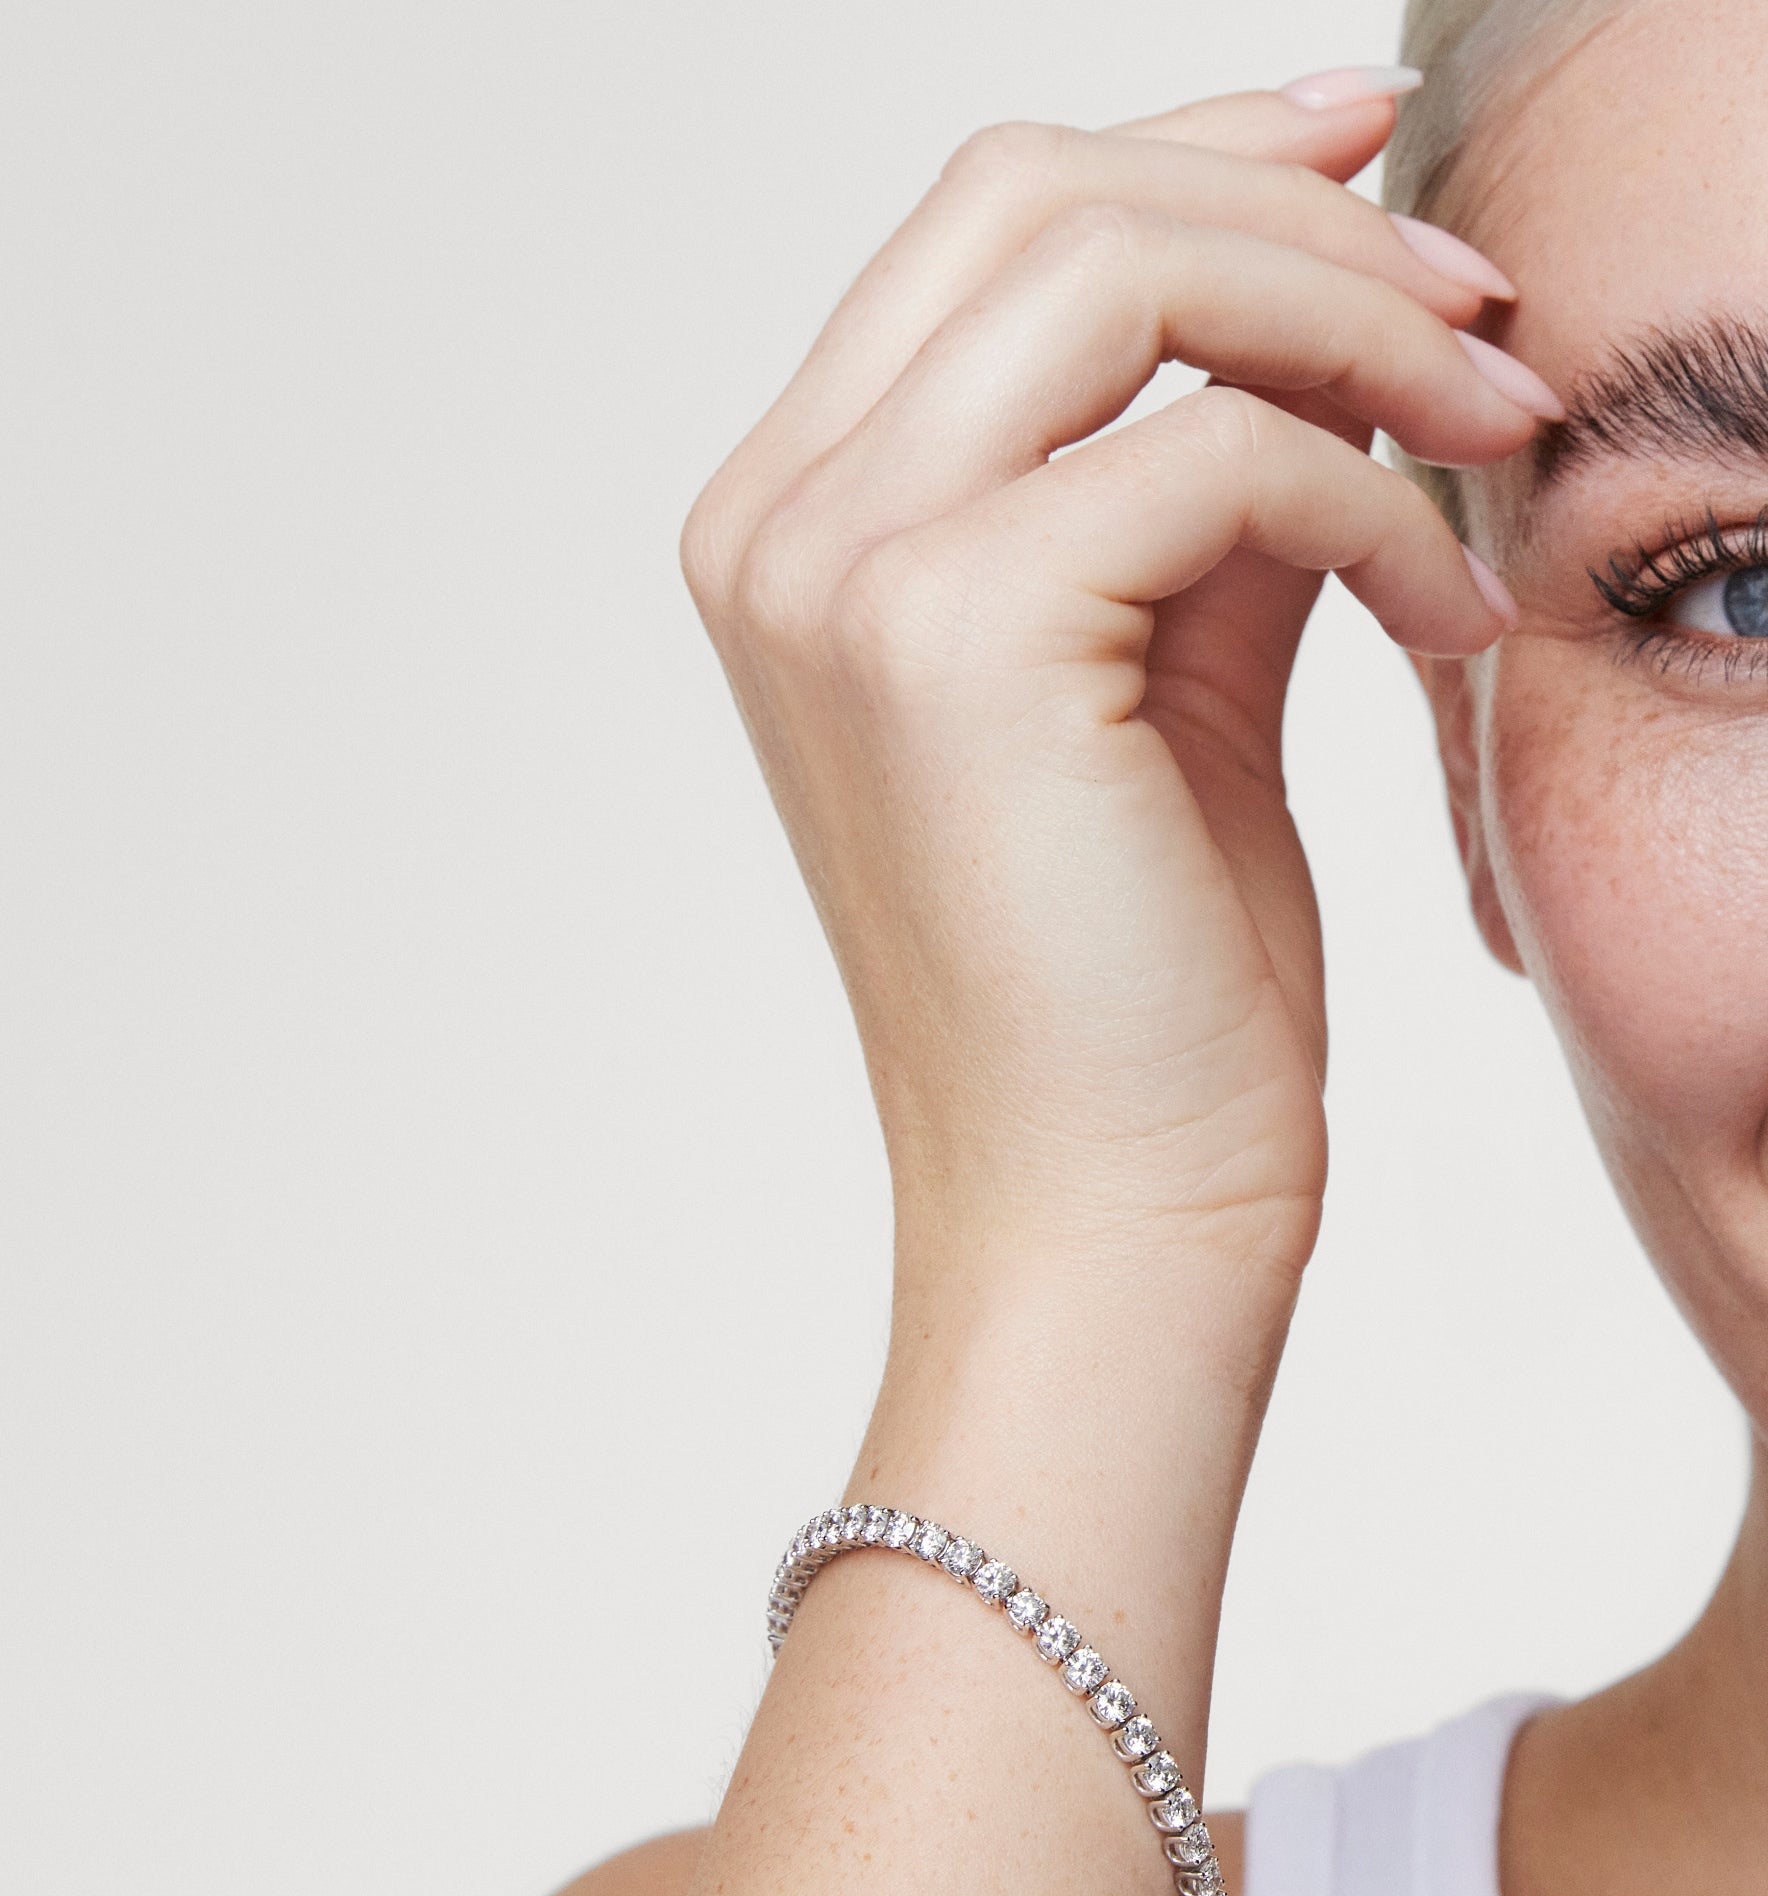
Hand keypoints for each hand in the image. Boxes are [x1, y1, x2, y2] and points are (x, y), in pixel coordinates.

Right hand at [684, 87, 1547, 1299]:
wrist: (1098, 1217)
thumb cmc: (1134, 987)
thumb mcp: (1166, 676)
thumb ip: (1202, 484)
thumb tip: (1333, 325)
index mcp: (799, 527)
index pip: (986, 229)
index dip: (1196, 163)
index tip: (1379, 174)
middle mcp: (779, 526)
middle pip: (1036, 195)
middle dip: (1294, 214)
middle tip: (1476, 309)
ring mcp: (836, 572)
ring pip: (1117, 272)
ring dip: (1351, 322)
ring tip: (1492, 430)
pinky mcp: (944, 635)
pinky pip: (1220, 454)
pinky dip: (1374, 510)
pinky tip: (1448, 626)